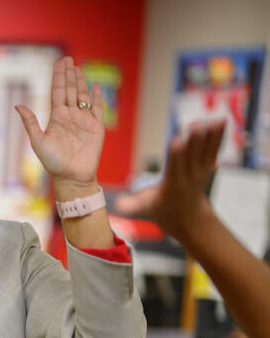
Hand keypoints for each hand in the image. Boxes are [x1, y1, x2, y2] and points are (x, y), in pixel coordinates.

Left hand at [16, 56, 104, 186]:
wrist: (72, 177)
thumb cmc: (53, 163)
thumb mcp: (38, 141)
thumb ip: (30, 123)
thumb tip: (18, 105)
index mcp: (56, 117)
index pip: (57, 92)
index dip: (59, 77)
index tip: (59, 63)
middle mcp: (70, 116)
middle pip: (70, 90)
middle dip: (69, 74)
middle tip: (68, 59)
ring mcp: (84, 120)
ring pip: (83, 96)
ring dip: (81, 81)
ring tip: (78, 67)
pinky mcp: (96, 127)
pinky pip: (98, 108)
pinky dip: (98, 97)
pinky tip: (95, 86)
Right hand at [114, 122, 223, 239]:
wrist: (189, 218)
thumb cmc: (162, 210)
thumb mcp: (145, 209)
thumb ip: (131, 205)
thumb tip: (116, 204)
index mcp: (172, 185)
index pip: (174, 167)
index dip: (176, 154)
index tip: (177, 140)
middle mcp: (189, 176)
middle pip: (192, 156)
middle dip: (195, 140)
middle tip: (196, 124)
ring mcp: (200, 171)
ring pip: (207, 151)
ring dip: (211, 135)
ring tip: (215, 119)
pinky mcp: (208, 166)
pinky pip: (214, 149)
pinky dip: (219, 135)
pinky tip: (221, 120)